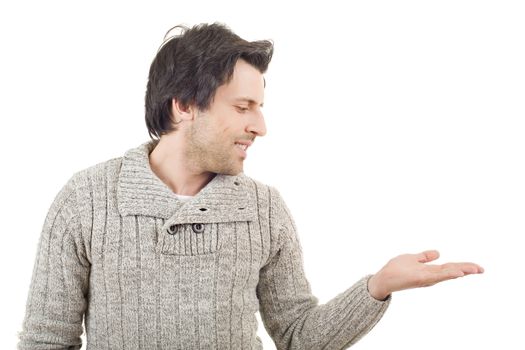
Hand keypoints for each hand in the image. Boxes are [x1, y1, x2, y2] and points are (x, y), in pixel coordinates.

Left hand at [367, 250, 483, 300]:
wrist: (382, 278)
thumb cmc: (395, 270)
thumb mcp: (412, 259)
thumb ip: (424, 257)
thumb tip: (438, 252)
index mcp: (430, 271)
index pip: (450, 268)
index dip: (464, 267)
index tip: (478, 267)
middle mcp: (430, 276)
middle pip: (452, 272)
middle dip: (467, 270)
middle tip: (482, 269)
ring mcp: (426, 278)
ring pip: (447, 274)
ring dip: (461, 271)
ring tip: (474, 269)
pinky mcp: (420, 279)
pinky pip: (436, 276)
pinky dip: (447, 274)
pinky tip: (457, 272)